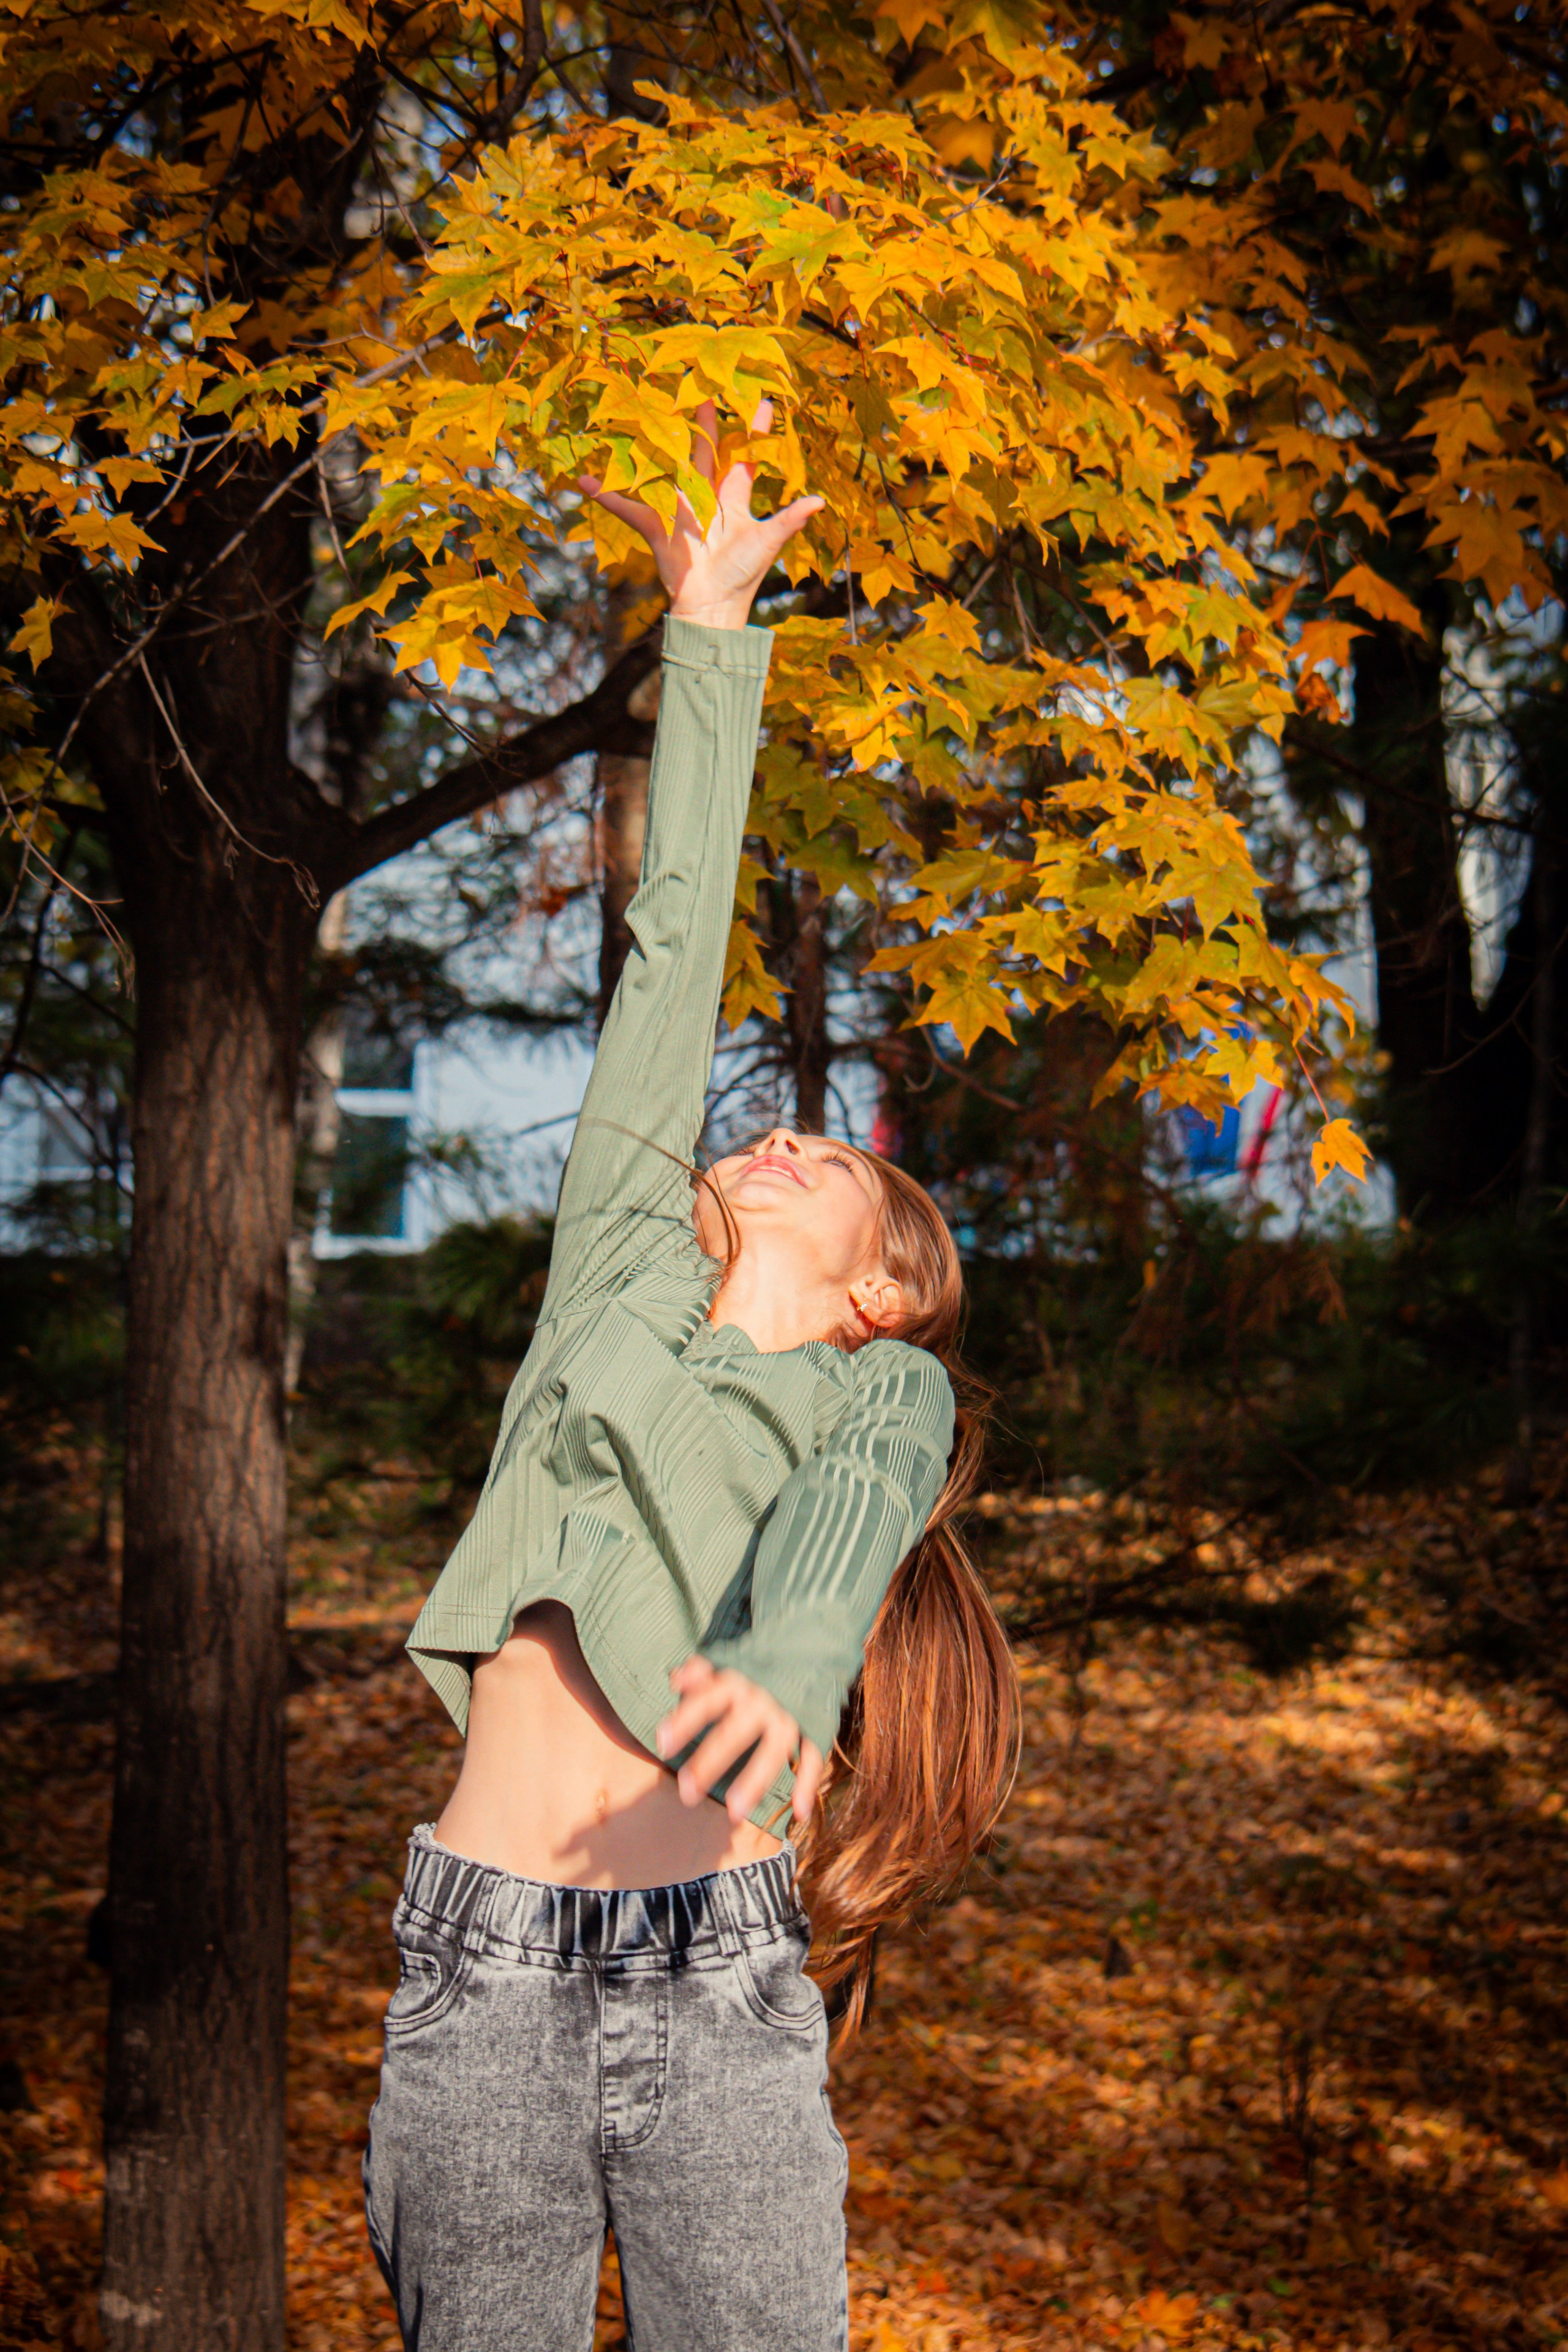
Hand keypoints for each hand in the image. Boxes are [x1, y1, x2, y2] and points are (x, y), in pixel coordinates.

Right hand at [578, 398, 822, 630]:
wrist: (712, 608)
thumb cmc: (742, 576)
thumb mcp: (766, 543)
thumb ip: (789, 520)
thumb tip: (819, 501)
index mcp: (734, 499)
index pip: (744, 457)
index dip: (753, 431)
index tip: (760, 399)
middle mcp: (707, 499)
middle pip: (703, 452)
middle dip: (703, 424)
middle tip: (701, 391)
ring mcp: (680, 510)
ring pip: (665, 469)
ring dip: (654, 444)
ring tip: (643, 414)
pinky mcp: (657, 526)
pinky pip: (628, 509)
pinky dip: (607, 497)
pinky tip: (584, 481)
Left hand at [657, 1656, 826, 1826]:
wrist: (812, 1645)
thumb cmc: (759, 1663)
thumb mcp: (729, 1660)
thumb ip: (701, 1671)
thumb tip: (675, 1680)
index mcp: (737, 1682)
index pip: (706, 1702)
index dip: (684, 1721)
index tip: (662, 1744)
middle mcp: (762, 1700)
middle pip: (734, 1733)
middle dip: (710, 1763)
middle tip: (687, 1792)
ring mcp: (790, 1715)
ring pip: (773, 1750)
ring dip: (755, 1781)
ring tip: (734, 1813)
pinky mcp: (814, 1727)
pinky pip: (813, 1757)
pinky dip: (808, 1785)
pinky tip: (799, 1813)